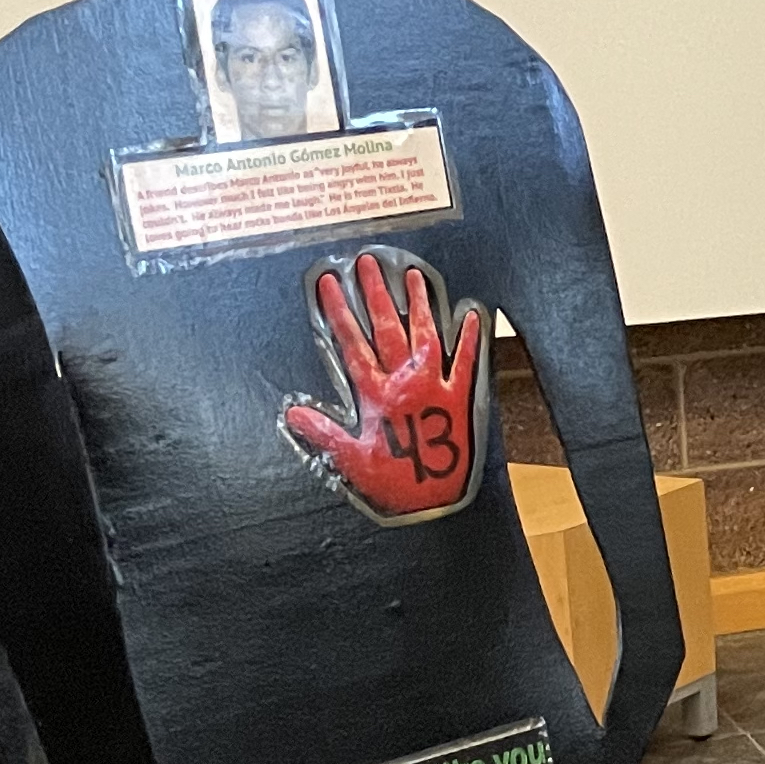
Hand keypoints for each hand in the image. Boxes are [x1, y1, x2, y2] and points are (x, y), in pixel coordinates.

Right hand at [281, 251, 490, 520]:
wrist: (434, 500)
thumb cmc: (392, 481)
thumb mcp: (348, 458)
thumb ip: (322, 430)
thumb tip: (292, 411)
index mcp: (374, 395)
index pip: (351, 343)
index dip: (338, 312)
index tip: (328, 283)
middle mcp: (404, 383)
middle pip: (386, 330)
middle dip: (373, 295)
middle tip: (366, 263)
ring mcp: (435, 387)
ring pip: (423, 336)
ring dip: (417, 304)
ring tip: (411, 275)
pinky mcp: (461, 399)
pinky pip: (466, 362)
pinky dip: (469, 338)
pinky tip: (472, 313)